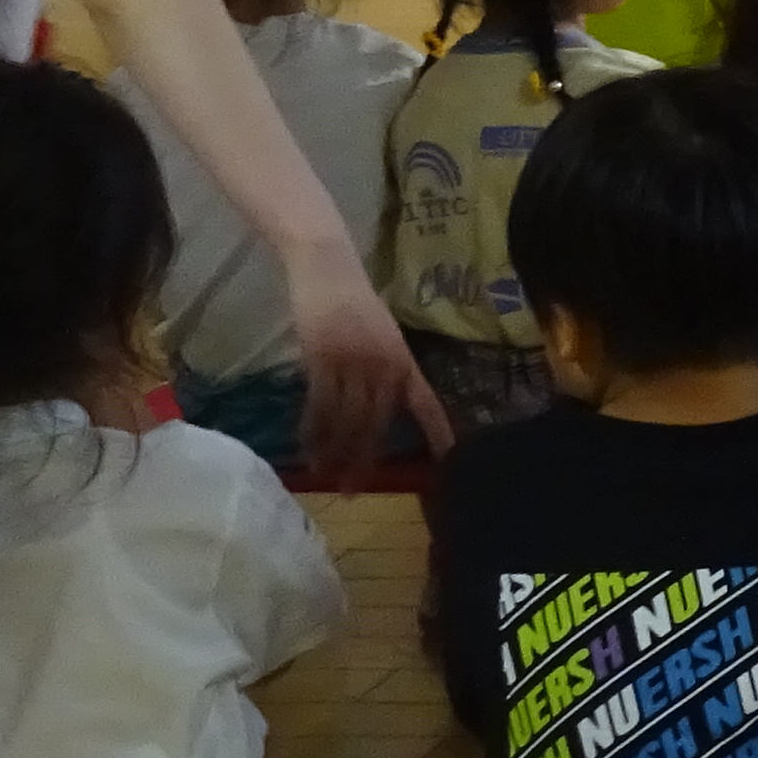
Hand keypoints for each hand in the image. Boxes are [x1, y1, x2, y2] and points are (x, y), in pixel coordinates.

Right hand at [289, 261, 451, 487]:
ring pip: (346, 420)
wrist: (327, 267)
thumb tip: (376, 408)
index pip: (427, 402)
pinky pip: (319, 406)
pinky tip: (308, 449)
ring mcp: (353, 363)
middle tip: (355, 490)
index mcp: (404, 359)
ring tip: (328, 478)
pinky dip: (313, 431)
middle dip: (366, 459)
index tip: (449, 459)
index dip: (438, 431)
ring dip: (336, 452)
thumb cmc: (352, 300)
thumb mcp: (380, 334)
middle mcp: (384, 365)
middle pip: (377, 423)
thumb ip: (383, 368)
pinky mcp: (322, 359)